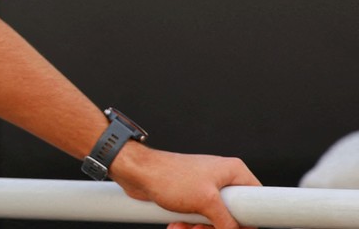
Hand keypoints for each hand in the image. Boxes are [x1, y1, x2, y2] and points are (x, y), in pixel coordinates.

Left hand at [109, 144, 260, 228]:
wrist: (136, 172)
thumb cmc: (169, 177)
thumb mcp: (206, 202)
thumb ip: (228, 221)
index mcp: (233, 172)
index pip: (257, 199)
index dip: (250, 220)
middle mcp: (222, 178)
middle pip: (233, 215)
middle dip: (216, 228)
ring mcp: (206, 188)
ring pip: (213, 220)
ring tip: (182, 228)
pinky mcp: (191, 197)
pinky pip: (197, 218)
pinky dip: (188, 225)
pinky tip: (175, 226)